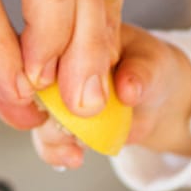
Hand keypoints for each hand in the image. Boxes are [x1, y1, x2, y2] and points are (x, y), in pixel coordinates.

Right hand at [32, 24, 190, 166]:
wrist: (157, 101)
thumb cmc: (152, 69)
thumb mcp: (154, 65)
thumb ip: (139, 74)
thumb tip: (127, 87)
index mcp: (73, 32)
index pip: (48, 47)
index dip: (48, 70)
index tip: (64, 92)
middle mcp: (56, 63)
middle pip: (32, 85)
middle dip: (45, 110)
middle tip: (71, 126)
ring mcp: (55, 95)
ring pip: (35, 116)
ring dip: (52, 136)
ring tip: (76, 147)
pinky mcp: (60, 122)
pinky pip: (47, 139)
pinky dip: (56, 152)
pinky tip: (73, 158)